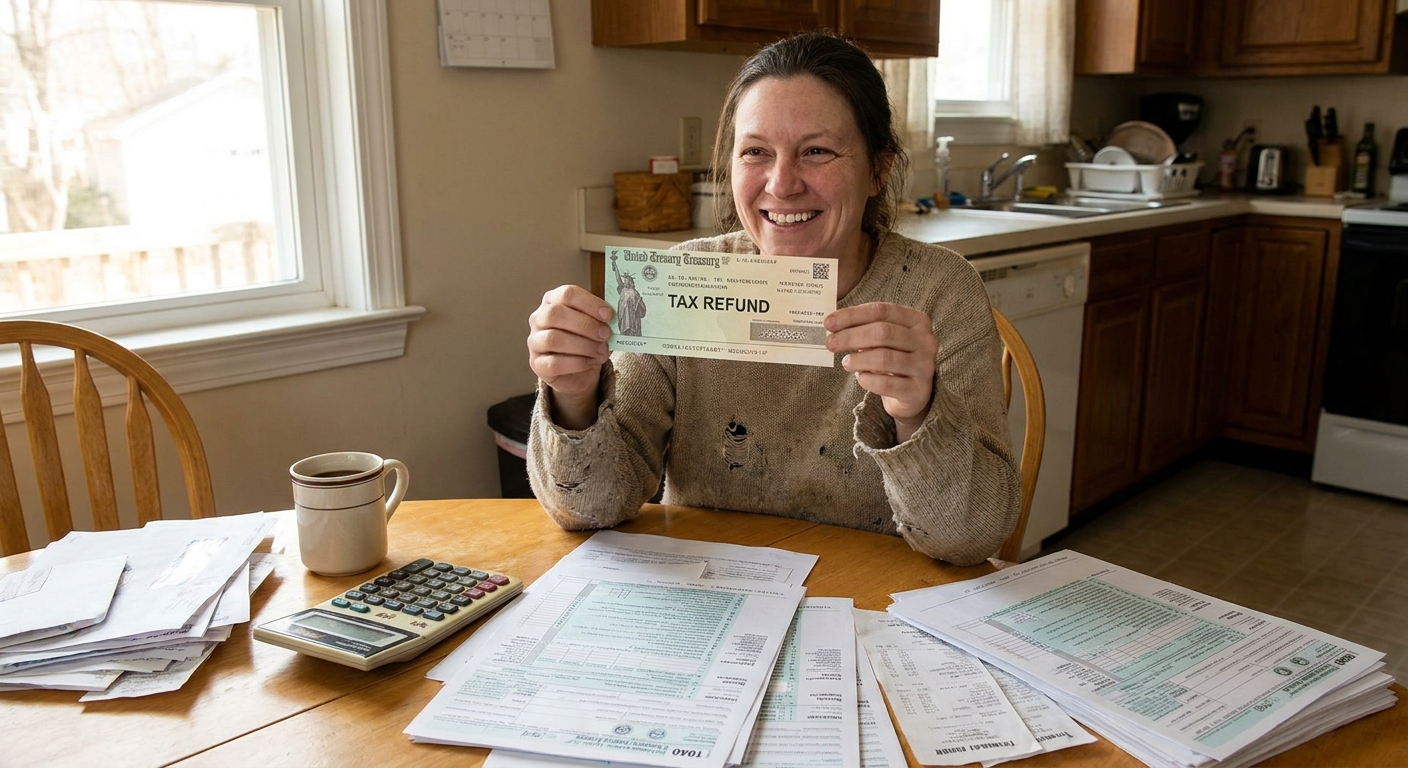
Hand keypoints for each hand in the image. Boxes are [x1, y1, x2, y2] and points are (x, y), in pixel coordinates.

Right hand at [528, 285, 612, 427]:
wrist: (578, 370)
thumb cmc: (586, 340)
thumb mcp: (594, 324)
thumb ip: (601, 319)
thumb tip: (618, 318)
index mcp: (553, 300)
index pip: (567, 294)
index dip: (590, 303)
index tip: (609, 315)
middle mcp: (539, 318)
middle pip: (556, 314)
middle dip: (585, 324)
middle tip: (605, 334)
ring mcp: (535, 341)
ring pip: (554, 339)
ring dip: (583, 345)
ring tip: (602, 350)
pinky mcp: (537, 364)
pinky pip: (554, 362)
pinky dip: (577, 363)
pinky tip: (591, 362)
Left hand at [825, 302, 936, 441]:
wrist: (912, 395)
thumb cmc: (893, 359)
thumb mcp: (883, 340)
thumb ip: (864, 329)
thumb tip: (832, 325)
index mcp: (917, 321)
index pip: (881, 311)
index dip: (852, 315)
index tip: (828, 322)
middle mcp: (926, 341)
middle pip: (883, 332)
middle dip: (851, 336)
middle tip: (830, 343)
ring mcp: (925, 366)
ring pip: (885, 358)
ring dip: (858, 359)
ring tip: (845, 362)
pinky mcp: (918, 391)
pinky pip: (887, 383)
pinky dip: (868, 380)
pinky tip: (860, 377)